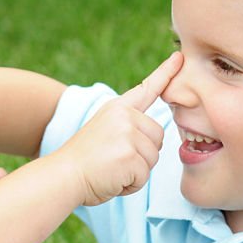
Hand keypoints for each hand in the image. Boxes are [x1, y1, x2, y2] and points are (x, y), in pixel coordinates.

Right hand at [51, 51, 181, 205]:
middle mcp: (125, 116)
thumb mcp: (104, 132)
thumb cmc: (82, 161)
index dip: (165, 73)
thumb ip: (127, 127)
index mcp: (117, 108)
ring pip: (152, 158)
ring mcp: (128, 134)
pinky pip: (144, 176)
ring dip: (135, 171)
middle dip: (142, 154)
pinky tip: (111, 179)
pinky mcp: (130, 155)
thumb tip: (152, 138)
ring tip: (110, 169)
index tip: (179, 57)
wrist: (62, 175)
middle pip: (158, 137)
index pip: (147, 89)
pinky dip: (130, 184)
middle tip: (114, 160)